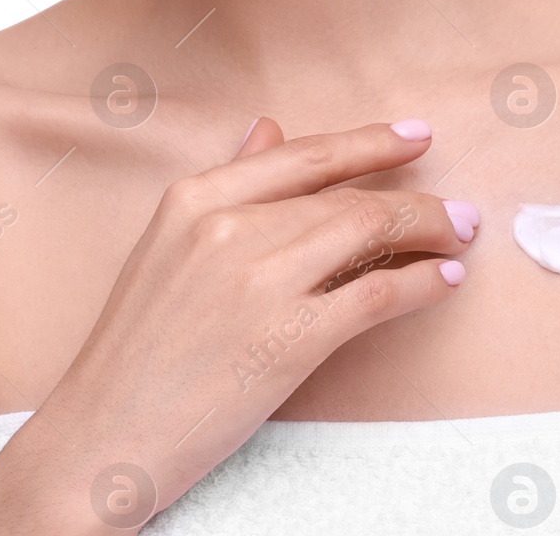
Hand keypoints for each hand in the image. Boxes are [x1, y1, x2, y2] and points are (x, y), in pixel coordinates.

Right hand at [53, 117, 477, 523]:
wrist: (102, 433)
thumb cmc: (135, 347)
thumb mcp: (165, 246)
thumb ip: (224, 184)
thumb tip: (267, 127)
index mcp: (193, 198)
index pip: (304, 155)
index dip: (370, 142)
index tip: (416, 136)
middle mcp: (227, 228)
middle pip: (346, 197)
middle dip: (414, 200)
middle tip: (455, 210)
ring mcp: (258, 282)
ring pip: (367, 233)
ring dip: (427, 233)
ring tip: (456, 238)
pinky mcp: (286, 339)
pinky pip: (374, 294)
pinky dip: (420, 284)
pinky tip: (443, 281)